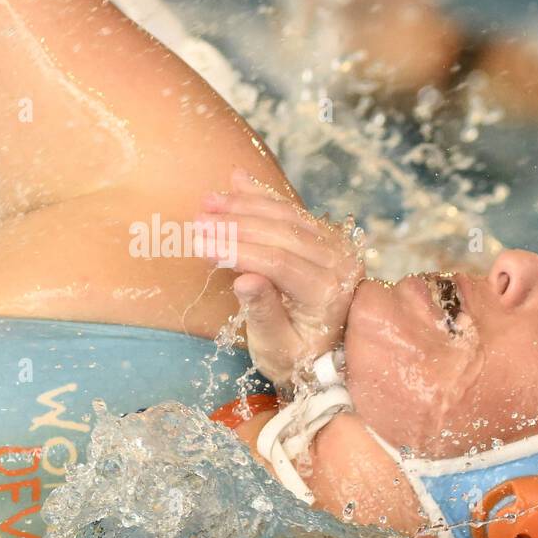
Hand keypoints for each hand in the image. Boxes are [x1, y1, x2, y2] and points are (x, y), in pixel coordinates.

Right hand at [197, 169, 363, 388]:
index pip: (278, 262)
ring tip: (207, 202)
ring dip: (245, 206)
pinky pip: (294, 211)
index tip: (201, 246)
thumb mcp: (277, 347)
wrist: (331, 355)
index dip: (238, 251)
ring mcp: (337, 248)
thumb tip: (244, 279)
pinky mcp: (328, 238)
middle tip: (197, 222)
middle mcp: (339, 265)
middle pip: (282, 234)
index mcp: (328, 294)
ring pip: (287, 216)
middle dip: (236, 225)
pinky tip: (235, 181)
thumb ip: (263, 313)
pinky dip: (263, 197)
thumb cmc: (298, 356)